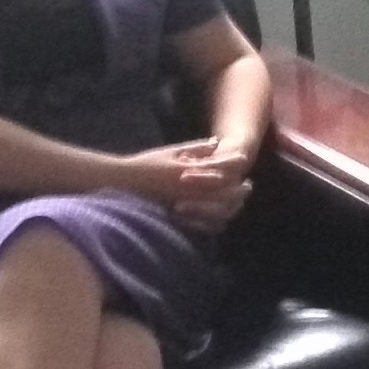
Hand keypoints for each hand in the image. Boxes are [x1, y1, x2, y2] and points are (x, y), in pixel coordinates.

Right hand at [117, 142, 253, 233]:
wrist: (121, 184)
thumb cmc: (145, 164)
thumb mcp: (170, 152)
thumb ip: (194, 149)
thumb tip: (216, 143)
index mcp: (188, 170)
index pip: (221, 167)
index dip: (235, 162)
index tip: (244, 158)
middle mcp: (188, 189)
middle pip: (225, 191)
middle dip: (239, 189)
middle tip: (247, 186)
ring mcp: (184, 206)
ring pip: (218, 210)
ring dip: (232, 205)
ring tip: (239, 202)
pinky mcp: (178, 220)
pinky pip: (204, 225)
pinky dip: (217, 222)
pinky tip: (222, 217)